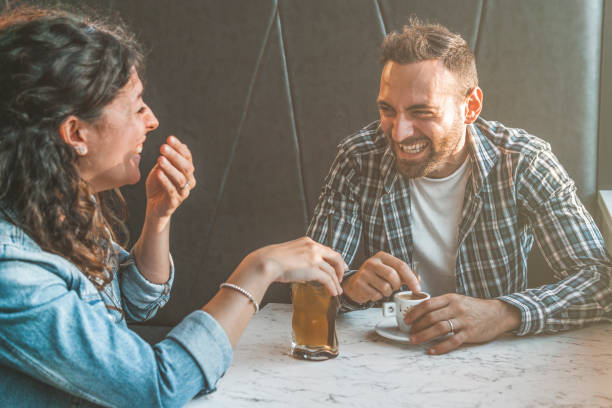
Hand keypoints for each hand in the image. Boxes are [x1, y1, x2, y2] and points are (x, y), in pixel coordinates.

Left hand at [145, 135, 195, 218]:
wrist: (154, 206)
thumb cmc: (158, 185)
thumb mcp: (161, 169)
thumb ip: (168, 159)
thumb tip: (180, 144)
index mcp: (187, 172)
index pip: (187, 157)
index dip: (179, 147)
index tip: (169, 138)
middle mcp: (189, 181)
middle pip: (186, 167)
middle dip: (175, 156)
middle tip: (163, 147)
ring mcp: (183, 192)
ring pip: (181, 178)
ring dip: (170, 168)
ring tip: (159, 159)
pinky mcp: (175, 202)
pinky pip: (171, 190)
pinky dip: (165, 180)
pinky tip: (158, 172)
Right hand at [241, 237, 346, 295]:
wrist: (267, 262)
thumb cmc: (273, 260)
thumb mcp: (290, 254)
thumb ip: (300, 259)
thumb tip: (305, 272)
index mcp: (307, 242)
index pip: (326, 249)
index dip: (334, 258)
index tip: (338, 265)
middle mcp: (313, 247)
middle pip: (334, 257)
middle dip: (340, 268)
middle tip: (342, 276)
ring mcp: (314, 257)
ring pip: (332, 270)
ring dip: (336, 282)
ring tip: (338, 290)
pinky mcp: (313, 268)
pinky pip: (328, 279)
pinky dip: (332, 286)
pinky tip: (333, 292)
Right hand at [342, 251, 419, 303]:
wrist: (354, 284)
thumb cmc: (375, 277)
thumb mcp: (389, 270)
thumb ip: (404, 274)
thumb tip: (418, 279)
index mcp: (381, 256)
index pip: (400, 265)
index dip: (411, 278)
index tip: (417, 288)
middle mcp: (372, 262)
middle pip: (392, 275)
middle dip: (397, 285)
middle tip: (395, 287)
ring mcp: (364, 273)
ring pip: (385, 287)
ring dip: (388, 292)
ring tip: (383, 289)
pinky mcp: (359, 284)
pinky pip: (376, 295)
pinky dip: (379, 297)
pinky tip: (374, 292)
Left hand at [405, 294, 520, 354]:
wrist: (498, 313)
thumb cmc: (475, 308)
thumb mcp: (458, 300)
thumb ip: (442, 305)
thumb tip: (421, 311)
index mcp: (451, 298)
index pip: (428, 304)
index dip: (415, 312)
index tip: (406, 319)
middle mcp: (456, 308)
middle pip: (431, 316)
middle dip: (417, 325)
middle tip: (408, 332)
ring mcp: (463, 321)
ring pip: (439, 328)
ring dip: (424, 335)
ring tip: (414, 340)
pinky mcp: (470, 333)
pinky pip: (452, 341)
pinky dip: (440, 347)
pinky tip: (432, 350)